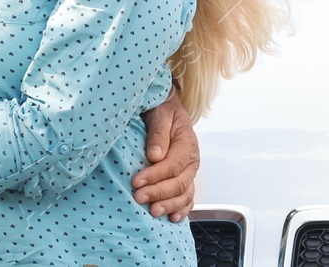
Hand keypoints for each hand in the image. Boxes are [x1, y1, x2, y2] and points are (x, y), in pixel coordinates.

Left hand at [133, 90, 198, 221]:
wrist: (169, 110)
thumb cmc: (163, 111)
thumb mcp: (160, 115)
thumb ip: (158, 133)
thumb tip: (155, 155)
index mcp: (187, 144)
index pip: (173, 165)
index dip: (155, 175)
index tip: (136, 181)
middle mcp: (192, 161)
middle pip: (179, 183)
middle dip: (159, 193)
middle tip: (139, 198)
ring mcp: (190, 172)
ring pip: (185, 194)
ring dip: (169, 205)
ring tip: (153, 212)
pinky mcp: (185, 179)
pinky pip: (188, 198)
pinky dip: (182, 210)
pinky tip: (172, 218)